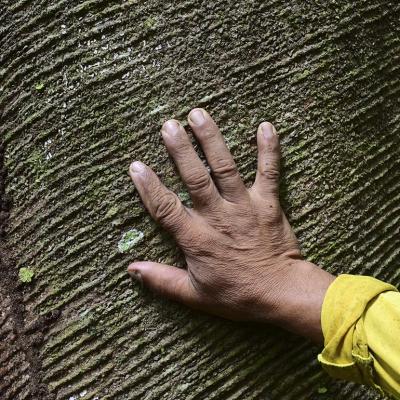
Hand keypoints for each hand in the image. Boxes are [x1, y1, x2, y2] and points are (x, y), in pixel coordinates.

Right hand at [128, 108, 334, 342]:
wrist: (280, 293)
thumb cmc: (237, 295)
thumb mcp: (194, 294)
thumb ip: (161, 280)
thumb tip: (130, 269)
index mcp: (197, 239)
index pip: (166, 208)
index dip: (149, 187)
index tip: (136, 166)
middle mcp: (219, 217)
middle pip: (195, 178)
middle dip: (180, 150)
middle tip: (168, 125)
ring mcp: (245, 207)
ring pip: (226, 168)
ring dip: (212, 139)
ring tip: (198, 115)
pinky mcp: (268, 203)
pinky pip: (269, 172)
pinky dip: (268, 149)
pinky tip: (265, 126)